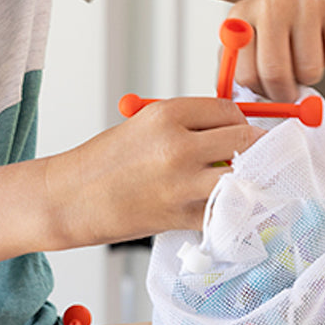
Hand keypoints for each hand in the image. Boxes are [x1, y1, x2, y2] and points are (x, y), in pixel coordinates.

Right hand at [45, 97, 262, 243]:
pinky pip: (224, 209)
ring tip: (239, 178)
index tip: (239, 129)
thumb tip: (230, 127)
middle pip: (244, 138)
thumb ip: (187, 123)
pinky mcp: (182, 215)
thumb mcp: (144, 125)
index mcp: (167, 115)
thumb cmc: (104, 162)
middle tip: (252, 153)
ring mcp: (183, 183)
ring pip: (241, 174)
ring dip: (246, 176)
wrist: (71, 199)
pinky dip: (228, 207)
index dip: (238, 119)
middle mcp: (178, 146)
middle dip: (252, 145)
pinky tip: (220, 203)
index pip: (227, 109)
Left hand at [228, 0, 324, 101]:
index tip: (269, 92)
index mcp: (242, 17)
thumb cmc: (275, 12)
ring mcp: (307, 4)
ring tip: (306, 55)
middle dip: (285, 94)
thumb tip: (237, 102)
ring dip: (310, 75)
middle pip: (276, 74)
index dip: (260, 93)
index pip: (246, 74)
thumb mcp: (246, 29)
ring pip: (310, 71)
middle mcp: (272, 6)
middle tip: (290, 92)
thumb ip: (235, 66)